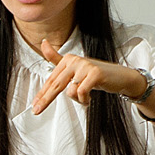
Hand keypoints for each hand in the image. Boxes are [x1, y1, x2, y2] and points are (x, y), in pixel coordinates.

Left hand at [29, 54, 146, 114]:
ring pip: (70, 91)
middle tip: (36, 111)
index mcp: (68, 59)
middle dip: (45, 99)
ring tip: (86, 98)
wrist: (120, 78)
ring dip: (78, 100)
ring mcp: (85, 66)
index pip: (52, 79)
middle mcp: (75, 60)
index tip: (34, 106)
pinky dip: (85, 100)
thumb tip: (43, 43)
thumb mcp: (75, 69)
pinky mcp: (94, 73)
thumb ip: (57, 58)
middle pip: (56, 84)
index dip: (42, 94)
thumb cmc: (96, 76)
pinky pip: (81, 92)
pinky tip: (90, 99)